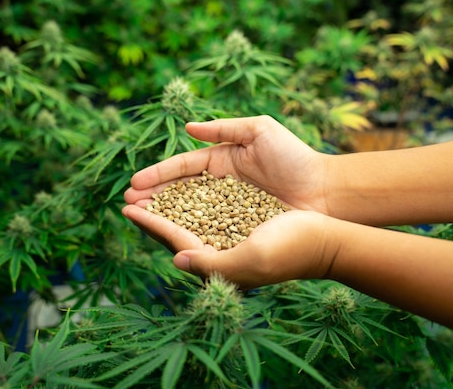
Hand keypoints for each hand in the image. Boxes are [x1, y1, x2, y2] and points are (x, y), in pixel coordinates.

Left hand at [122, 204, 333, 289]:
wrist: (327, 238)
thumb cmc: (290, 250)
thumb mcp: (250, 261)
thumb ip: (211, 265)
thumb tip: (175, 259)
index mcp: (217, 259)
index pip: (174, 237)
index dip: (149, 222)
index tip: (126, 207)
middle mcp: (220, 246)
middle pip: (177, 226)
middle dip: (152, 211)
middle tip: (127, 197)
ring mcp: (231, 231)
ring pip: (190, 214)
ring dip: (167, 202)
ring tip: (147, 190)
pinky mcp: (243, 216)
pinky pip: (211, 204)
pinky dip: (192, 195)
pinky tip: (181, 187)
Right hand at [124, 116, 329, 213]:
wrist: (326, 191)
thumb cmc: (295, 157)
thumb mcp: (260, 131)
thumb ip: (224, 129)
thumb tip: (187, 128)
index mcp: (221, 161)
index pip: (182, 168)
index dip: (158, 175)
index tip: (135, 182)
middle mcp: (219, 187)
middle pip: (179, 192)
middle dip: (153, 197)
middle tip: (127, 204)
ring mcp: (227, 209)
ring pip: (188, 212)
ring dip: (163, 215)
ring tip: (138, 218)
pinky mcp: (238, 229)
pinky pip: (208, 230)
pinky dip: (187, 232)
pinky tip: (168, 236)